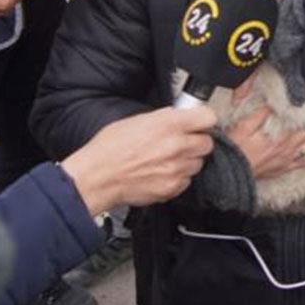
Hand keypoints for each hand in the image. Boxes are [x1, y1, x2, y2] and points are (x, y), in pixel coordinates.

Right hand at [61, 106, 218, 213]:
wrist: (96, 178)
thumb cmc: (110, 149)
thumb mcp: (137, 120)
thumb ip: (165, 118)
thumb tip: (181, 116)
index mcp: (168, 124)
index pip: (208, 117)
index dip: (203, 120)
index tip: (200, 123)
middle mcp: (176, 146)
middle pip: (207, 143)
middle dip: (196, 141)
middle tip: (182, 142)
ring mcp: (176, 169)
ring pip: (198, 163)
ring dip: (188, 160)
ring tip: (168, 159)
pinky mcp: (172, 187)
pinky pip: (187, 180)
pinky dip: (179, 177)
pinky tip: (162, 172)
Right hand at [225, 98, 304, 180]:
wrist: (230, 174)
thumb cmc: (235, 149)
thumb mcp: (243, 127)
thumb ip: (259, 115)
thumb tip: (273, 104)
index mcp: (278, 135)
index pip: (300, 120)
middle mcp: (287, 147)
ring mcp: (287, 158)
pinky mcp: (284, 168)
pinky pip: (304, 164)